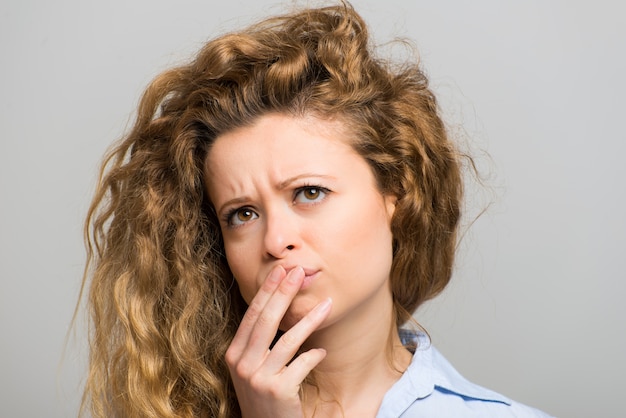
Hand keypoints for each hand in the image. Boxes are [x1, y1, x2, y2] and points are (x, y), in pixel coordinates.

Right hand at [225, 266, 331, 417]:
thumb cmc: (264, 397)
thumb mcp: (254, 370)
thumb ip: (259, 344)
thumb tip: (280, 307)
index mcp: (234, 355)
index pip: (252, 316)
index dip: (266, 292)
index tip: (280, 272)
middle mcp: (242, 365)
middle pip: (266, 321)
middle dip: (283, 293)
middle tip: (298, 272)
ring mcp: (259, 379)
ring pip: (287, 340)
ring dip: (310, 320)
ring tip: (327, 305)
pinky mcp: (278, 392)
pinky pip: (301, 364)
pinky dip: (313, 356)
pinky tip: (321, 352)